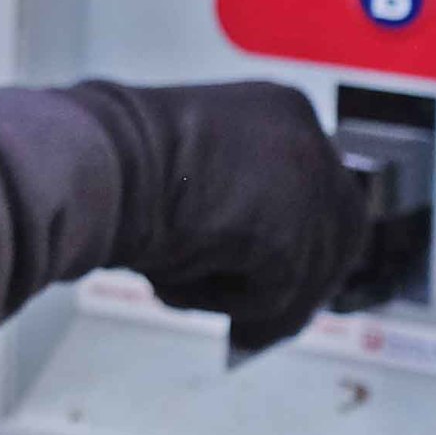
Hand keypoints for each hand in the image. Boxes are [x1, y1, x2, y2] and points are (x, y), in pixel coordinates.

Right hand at [67, 79, 367, 355]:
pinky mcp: (288, 239)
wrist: (99, 162)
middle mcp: (310, 143)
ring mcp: (306, 191)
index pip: (322, 190)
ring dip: (245, 296)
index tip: (274, 278)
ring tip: (179, 286)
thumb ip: (236, 197)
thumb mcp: (197, 167)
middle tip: (255, 324)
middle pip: (337, 236)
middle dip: (298, 286)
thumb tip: (247, 259)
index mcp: (285, 110)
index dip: (301, 243)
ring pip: (301, 273)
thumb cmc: (119, 159)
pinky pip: (270, 296)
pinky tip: (172, 279)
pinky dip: (220, 301)